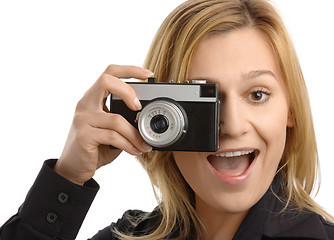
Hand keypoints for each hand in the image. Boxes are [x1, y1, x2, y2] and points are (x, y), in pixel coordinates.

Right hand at [54, 65, 152, 184]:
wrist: (74, 168)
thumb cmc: (95, 147)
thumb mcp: (110, 129)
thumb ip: (123, 119)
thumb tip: (147, 119)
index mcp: (93, 98)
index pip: (109, 74)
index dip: (129, 70)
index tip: (148, 74)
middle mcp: (85, 104)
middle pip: (106, 81)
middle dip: (128, 91)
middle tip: (139, 107)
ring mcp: (83, 119)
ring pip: (116, 119)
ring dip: (135, 134)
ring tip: (144, 144)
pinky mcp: (84, 136)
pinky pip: (113, 136)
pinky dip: (129, 144)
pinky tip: (135, 151)